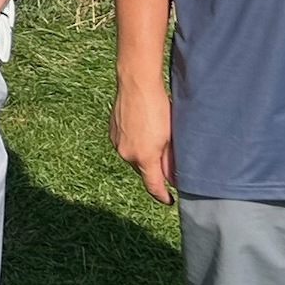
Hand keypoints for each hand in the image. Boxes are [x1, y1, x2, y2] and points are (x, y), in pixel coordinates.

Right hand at [111, 74, 175, 203]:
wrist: (136, 83)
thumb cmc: (158, 106)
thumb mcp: (170, 136)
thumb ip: (170, 160)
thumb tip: (172, 178)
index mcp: (144, 157)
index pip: (153, 186)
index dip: (162, 196)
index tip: (169, 200)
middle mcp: (127, 154)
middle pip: (143, 171)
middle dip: (153, 169)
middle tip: (166, 158)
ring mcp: (117, 144)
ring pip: (133, 158)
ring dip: (143, 155)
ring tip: (154, 137)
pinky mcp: (112, 133)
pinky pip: (125, 146)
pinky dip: (135, 144)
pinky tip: (142, 129)